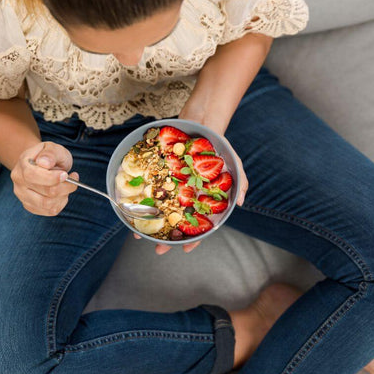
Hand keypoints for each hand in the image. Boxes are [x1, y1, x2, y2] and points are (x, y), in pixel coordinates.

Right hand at [10, 141, 78, 215]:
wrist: (41, 164)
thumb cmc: (49, 156)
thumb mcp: (52, 148)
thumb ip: (50, 153)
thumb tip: (44, 162)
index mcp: (22, 165)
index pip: (33, 176)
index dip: (52, 178)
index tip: (65, 174)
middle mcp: (19, 182)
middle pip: (46, 192)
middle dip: (65, 186)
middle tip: (73, 177)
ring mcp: (23, 196)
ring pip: (49, 204)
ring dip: (64, 195)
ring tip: (66, 184)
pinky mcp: (31, 206)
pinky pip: (50, 211)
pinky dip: (61, 202)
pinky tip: (62, 193)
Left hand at [134, 133, 247, 255]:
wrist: (201, 123)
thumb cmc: (220, 148)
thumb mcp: (235, 163)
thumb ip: (240, 183)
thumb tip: (239, 202)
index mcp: (203, 200)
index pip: (200, 225)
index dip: (194, 239)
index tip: (186, 249)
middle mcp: (186, 197)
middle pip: (176, 223)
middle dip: (167, 239)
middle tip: (158, 250)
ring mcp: (171, 187)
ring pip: (160, 210)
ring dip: (150, 224)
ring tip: (140, 235)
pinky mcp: (159, 175)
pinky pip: (149, 190)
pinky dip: (142, 199)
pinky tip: (133, 209)